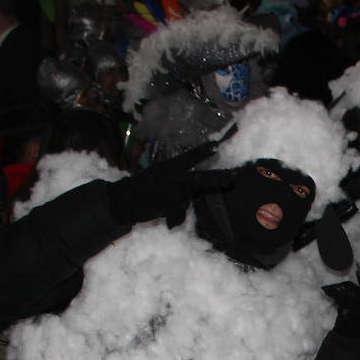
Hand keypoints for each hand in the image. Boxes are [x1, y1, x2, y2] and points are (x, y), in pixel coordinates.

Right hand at [106, 142, 227, 226]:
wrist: (125, 199)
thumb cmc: (140, 186)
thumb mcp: (157, 174)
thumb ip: (174, 178)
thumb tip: (187, 189)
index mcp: (169, 166)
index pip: (190, 157)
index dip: (203, 151)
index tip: (216, 145)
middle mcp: (174, 177)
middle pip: (202, 178)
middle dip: (218, 178)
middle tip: (234, 177)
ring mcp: (175, 192)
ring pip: (186, 199)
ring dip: (177, 203)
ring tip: (160, 201)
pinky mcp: (173, 206)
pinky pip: (178, 211)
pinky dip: (172, 214)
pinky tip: (159, 210)